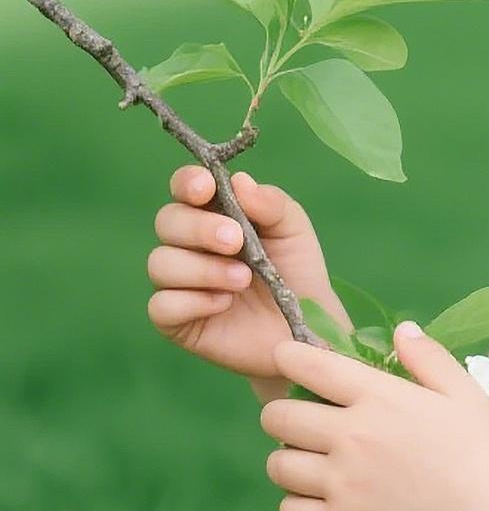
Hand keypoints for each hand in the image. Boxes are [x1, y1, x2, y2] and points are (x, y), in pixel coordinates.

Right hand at [147, 165, 349, 381]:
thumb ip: (271, 203)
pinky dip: (193, 301)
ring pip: (160, 263)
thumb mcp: (293, 231)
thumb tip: (239, 181)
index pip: (185, 187)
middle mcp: (188, 245)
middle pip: (167, 222)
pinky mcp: (176, 321)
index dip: (188, 182)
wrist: (306, 329)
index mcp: (213, 214)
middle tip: (236, 241)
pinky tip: (223, 304)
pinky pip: (161, 305)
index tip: (206, 189)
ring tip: (243, 279)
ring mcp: (179, 283)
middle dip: (199, 228)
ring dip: (202, 268)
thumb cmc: (296, 272)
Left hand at [260, 325, 488, 510]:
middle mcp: (351, 435)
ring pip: (277, 465)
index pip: (310, 365)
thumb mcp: (464, 393)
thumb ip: (428, 357)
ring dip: (288, 461)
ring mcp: (342, 483)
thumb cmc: (480, 453)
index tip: (286, 359)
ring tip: (310, 465)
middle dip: (281, 414)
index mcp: (379, 397)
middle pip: (276, 416)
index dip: (287, 357)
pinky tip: (317, 501)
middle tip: (302, 424)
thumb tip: (400, 330)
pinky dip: (296, 506)